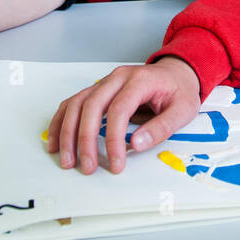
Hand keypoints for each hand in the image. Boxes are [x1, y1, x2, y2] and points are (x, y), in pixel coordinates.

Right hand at [47, 57, 201, 175]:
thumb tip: (136, 144)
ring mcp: (105, 82)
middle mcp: (117, 77)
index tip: (116, 164)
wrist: (177, 72)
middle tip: (86, 166)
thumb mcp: (183, 110)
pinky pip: (73, 103)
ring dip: (67, 132)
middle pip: (92, 105)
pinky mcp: (97, 89)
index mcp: (140, 80)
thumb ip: (162, 127)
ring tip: (66, 159)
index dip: (114, 139)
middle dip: (85, 139)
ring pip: (77, 103)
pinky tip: (55, 141)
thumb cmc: (180, 91)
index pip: (119, 110)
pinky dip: (61, 121)